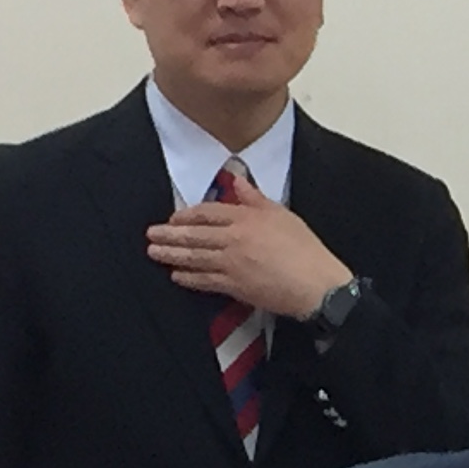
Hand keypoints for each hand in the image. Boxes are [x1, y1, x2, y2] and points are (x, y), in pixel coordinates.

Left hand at [146, 175, 353, 318]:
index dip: (187, 215)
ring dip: (172, 255)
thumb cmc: (307, 250)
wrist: (317, 285)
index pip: (208, 213)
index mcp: (246, 218)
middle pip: (194, 235)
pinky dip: (188, 278)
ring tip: (154, 253)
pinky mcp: (235, 286)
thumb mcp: (284, 215)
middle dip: (169, 235)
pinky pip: (205, 280)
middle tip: (151, 235)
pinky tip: (177, 275)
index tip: (174, 218)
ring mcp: (232, 263)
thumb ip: (257, 199)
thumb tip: (238, 181)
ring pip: (194, 257)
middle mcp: (234, 238)